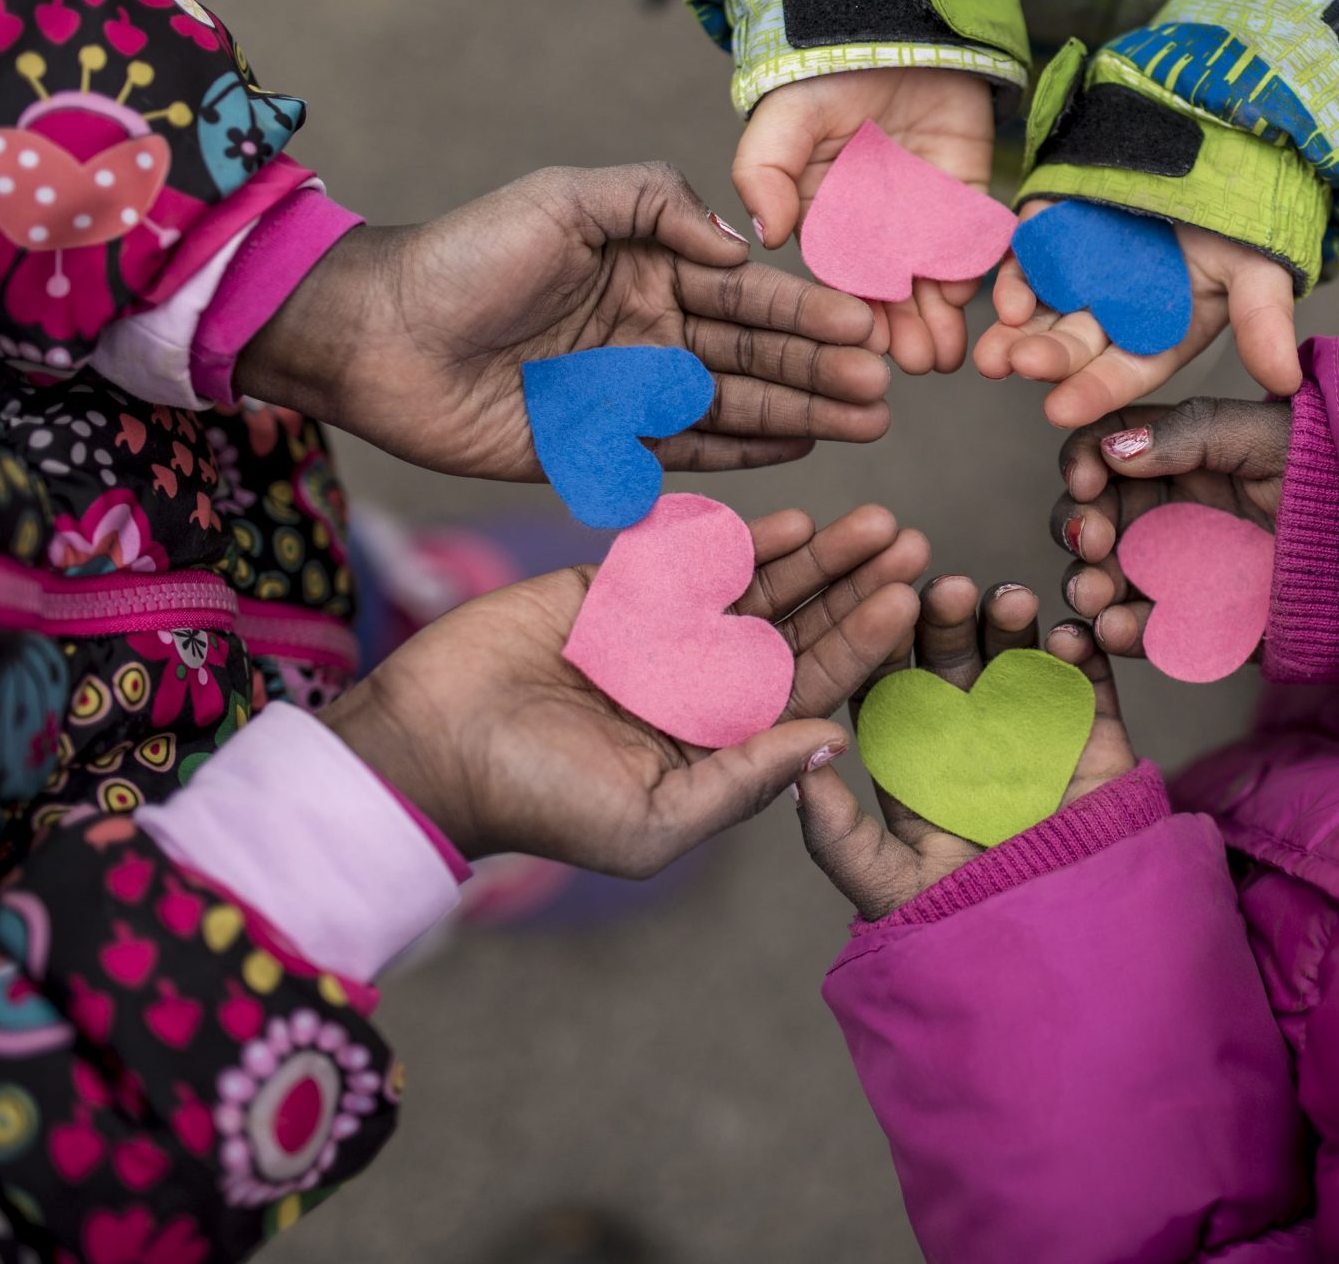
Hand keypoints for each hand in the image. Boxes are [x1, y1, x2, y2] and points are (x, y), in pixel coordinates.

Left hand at [238, 162, 890, 479]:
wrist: (379, 337)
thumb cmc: (465, 256)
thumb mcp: (565, 199)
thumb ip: (655, 204)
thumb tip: (739, 244)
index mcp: (649, 265)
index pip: (746, 291)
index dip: (808, 310)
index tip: (865, 325)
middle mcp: (652, 329)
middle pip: (755, 354)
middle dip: (822, 370)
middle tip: (883, 389)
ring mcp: (633, 393)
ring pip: (735, 405)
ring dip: (802, 413)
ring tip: (865, 423)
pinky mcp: (605, 449)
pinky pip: (687, 454)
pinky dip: (744, 454)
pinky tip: (799, 450)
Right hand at [322, 504, 927, 870]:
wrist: (425, 749)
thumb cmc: (539, 804)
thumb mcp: (656, 819)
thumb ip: (746, 779)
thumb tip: (837, 740)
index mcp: (722, 743)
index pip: (811, 686)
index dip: (862, 643)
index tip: (911, 600)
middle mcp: (702, 685)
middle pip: (798, 626)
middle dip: (854, 585)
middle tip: (913, 541)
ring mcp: (661, 634)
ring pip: (755, 586)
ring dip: (813, 554)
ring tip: (873, 520)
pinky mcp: (613, 590)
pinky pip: (687, 558)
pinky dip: (733, 540)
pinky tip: (786, 521)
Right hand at [737, 67, 997, 374]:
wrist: (892, 25)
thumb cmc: (824, 75)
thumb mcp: (782, 120)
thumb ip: (764, 172)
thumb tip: (765, 234)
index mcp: (830, 224)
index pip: (843, 283)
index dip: (854, 317)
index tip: (865, 348)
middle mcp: (879, 232)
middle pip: (894, 294)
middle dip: (905, 331)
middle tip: (919, 365)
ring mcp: (926, 216)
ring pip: (936, 281)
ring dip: (943, 319)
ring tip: (949, 353)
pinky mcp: (969, 195)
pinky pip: (978, 239)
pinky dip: (979, 268)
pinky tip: (977, 297)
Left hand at [793, 577, 1138, 918]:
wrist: (1067, 953)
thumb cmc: (970, 926)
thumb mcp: (890, 887)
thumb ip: (838, 835)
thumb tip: (799, 768)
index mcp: (914, 759)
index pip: (891, 687)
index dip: (885, 645)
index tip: (877, 610)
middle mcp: (969, 734)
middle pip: (950, 658)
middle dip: (946, 618)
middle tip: (944, 588)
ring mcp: (1032, 728)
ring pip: (1014, 656)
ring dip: (1008, 619)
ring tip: (1008, 600)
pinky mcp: (1094, 734)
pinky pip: (1085, 682)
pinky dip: (1079, 651)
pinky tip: (1065, 637)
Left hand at [975, 202, 1302, 427]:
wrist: (1224, 146)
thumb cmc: (1246, 217)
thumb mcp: (1259, 268)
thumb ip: (1263, 322)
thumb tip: (1287, 383)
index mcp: (1161, 332)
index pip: (1124, 369)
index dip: (1094, 391)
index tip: (1060, 409)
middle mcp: (1116, 309)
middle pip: (1074, 342)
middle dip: (1045, 358)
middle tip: (1015, 368)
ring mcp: (1082, 268)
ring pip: (1042, 307)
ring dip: (1015, 331)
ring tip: (992, 353)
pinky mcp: (1058, 226)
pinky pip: (1031, 253)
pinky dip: (1017, 273)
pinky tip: (1005, 295)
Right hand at [1048, 400, 1291, 658]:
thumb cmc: (1325, 476)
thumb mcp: (1262, 436)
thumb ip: (1190, 433)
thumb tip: (1115, 449)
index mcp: (1169, 456)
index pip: (1102, 452)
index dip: (1082, 463)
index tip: (1087, 480)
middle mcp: (1159, 512)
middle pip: (1089, 517)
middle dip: (1077, 527)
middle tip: (1093, 540)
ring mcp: (1168, 571)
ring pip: (1102, 577)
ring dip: (1085, 583)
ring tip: (1097, 593)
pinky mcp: (1187, 621)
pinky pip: (1139, 630)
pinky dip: (1118, 633)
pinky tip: (1116, 629)